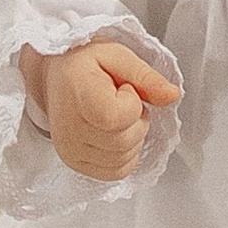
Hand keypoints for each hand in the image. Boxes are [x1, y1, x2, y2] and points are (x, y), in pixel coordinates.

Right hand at [42, 36, 179, 178]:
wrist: (54, 75)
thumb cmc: (84, 63)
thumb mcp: (118, 56)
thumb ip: (146, 76)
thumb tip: (173, 95)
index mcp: (78, 98)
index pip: (120, 118)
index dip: (132, 102)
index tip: (121, 88)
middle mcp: (70, 130)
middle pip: (126, 141)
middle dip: (136, 121)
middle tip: (121, 101)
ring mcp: (70, 151)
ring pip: (124, 159)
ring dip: (132, 138)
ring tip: (115, 116)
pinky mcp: (74, 163)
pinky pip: (115, 172)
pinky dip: (125, 156)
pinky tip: (114, 134)